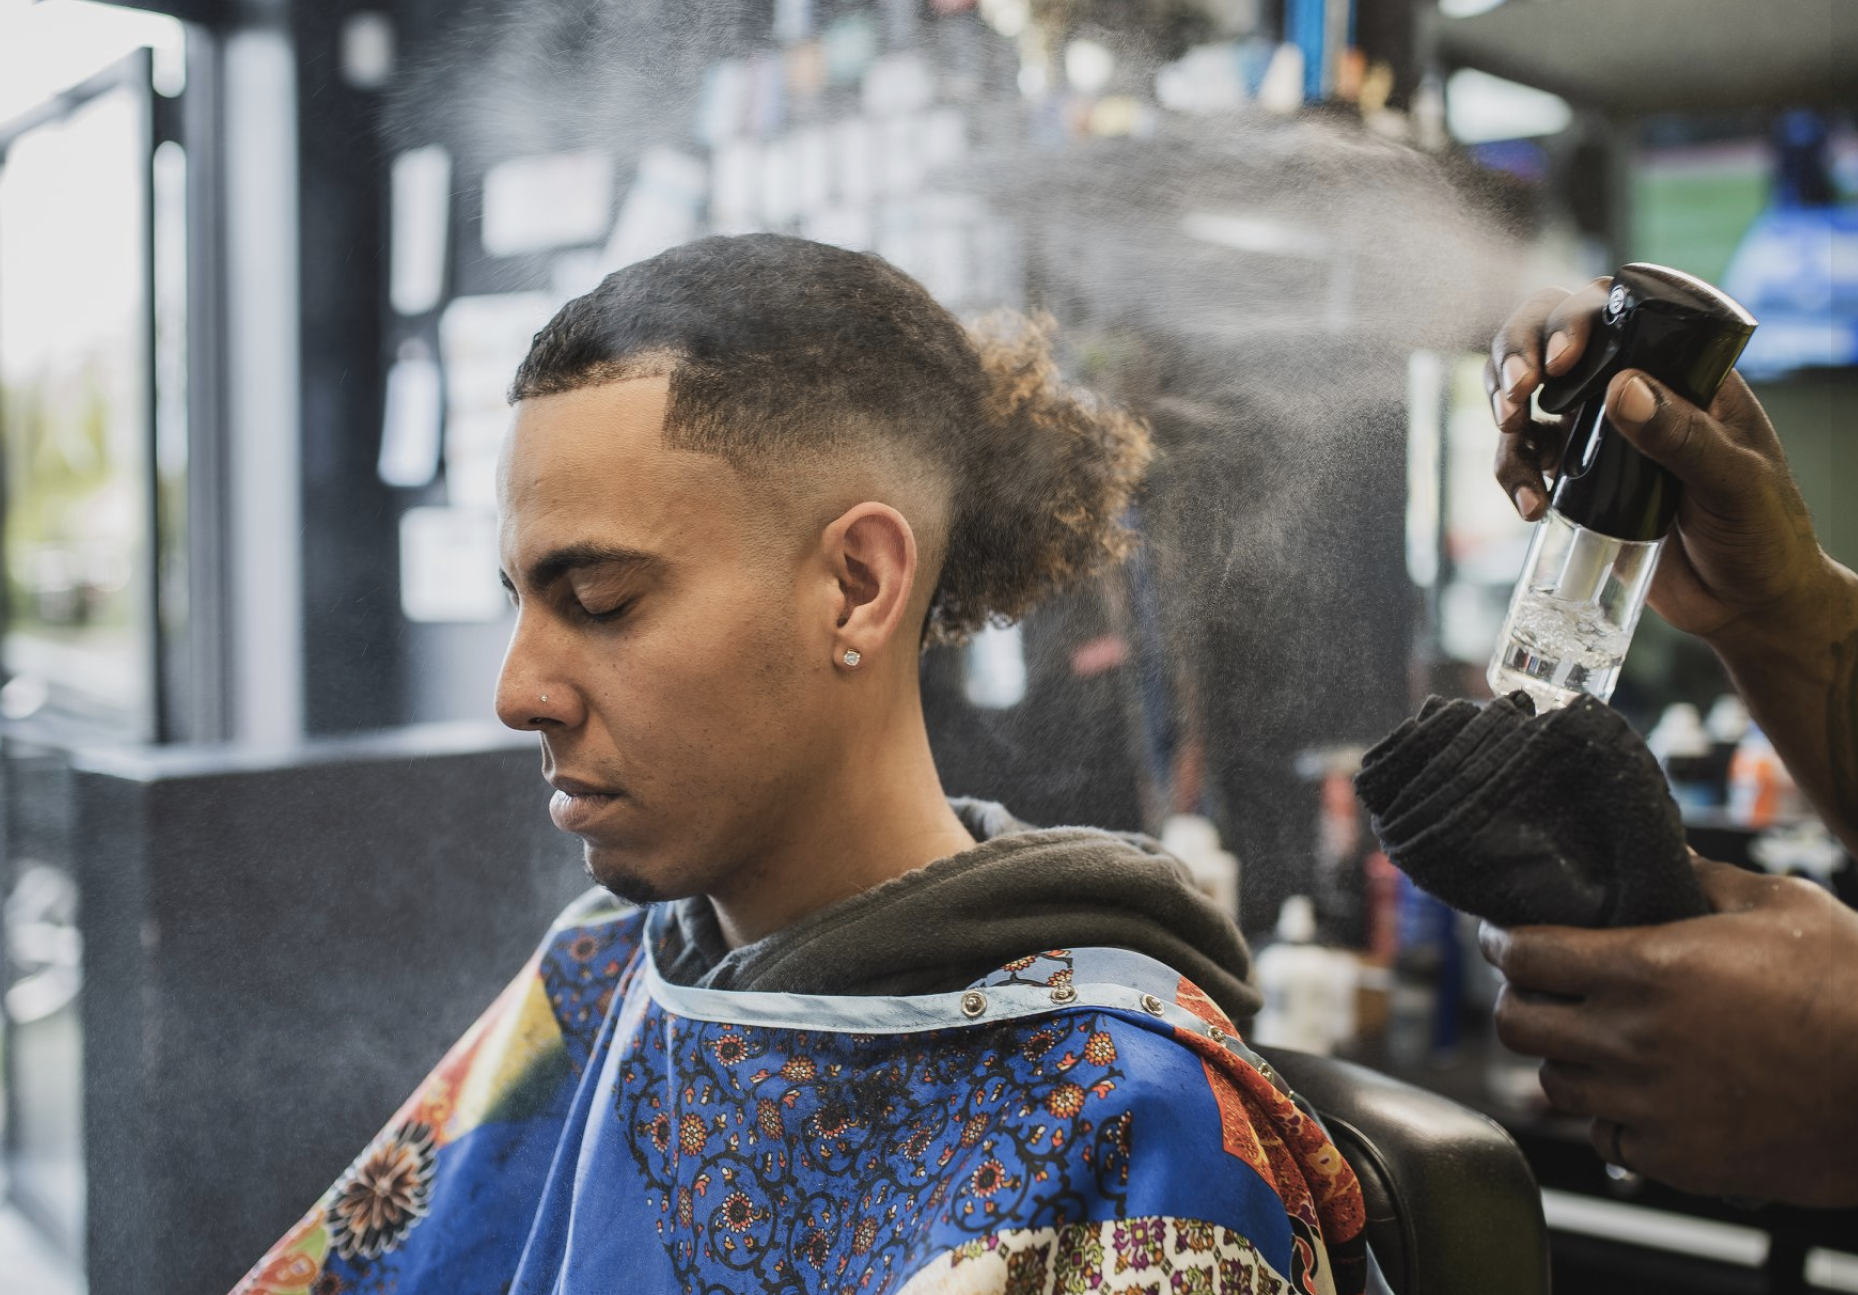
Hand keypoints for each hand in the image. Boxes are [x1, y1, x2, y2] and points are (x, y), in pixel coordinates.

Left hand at [1481, 856, 1857, 1207]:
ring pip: (1554, 1085)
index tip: (1505, 938)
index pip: (1522, 955)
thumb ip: (1699, 876)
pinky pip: (1606, 1138)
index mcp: (1644, 968)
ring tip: (1588, 1041)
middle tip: (1538, 989)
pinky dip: (1610, 1116)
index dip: (1503, 942)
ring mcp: (1649, 1104)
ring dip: (1562, 1059)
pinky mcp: (1676, 1157)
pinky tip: (1636, 1094)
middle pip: (1516, 1024)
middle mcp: (1631, 1039)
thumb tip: (1657, 850)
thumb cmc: (1851, 988)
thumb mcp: (1778, 904)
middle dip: (1518, 1000)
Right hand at [1485, 280, 1827, 644]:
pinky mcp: (1576, 479)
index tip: (1560, 363)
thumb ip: (1682, 436)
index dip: (1572, 322)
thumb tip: (1624, 389)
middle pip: (1551, 341)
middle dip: (1517, 360)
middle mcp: (1632, 391)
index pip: (1616, 316)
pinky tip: (1531, 507)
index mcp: (1681, 372)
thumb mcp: (1735, 481)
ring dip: (1506, 417)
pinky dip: (1513, 475)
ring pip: (1527, 399)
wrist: (1743, 603)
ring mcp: (1598, 434)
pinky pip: (1525, 459)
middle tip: (1514, 402)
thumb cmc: (1762, 533)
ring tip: (1513, 445)